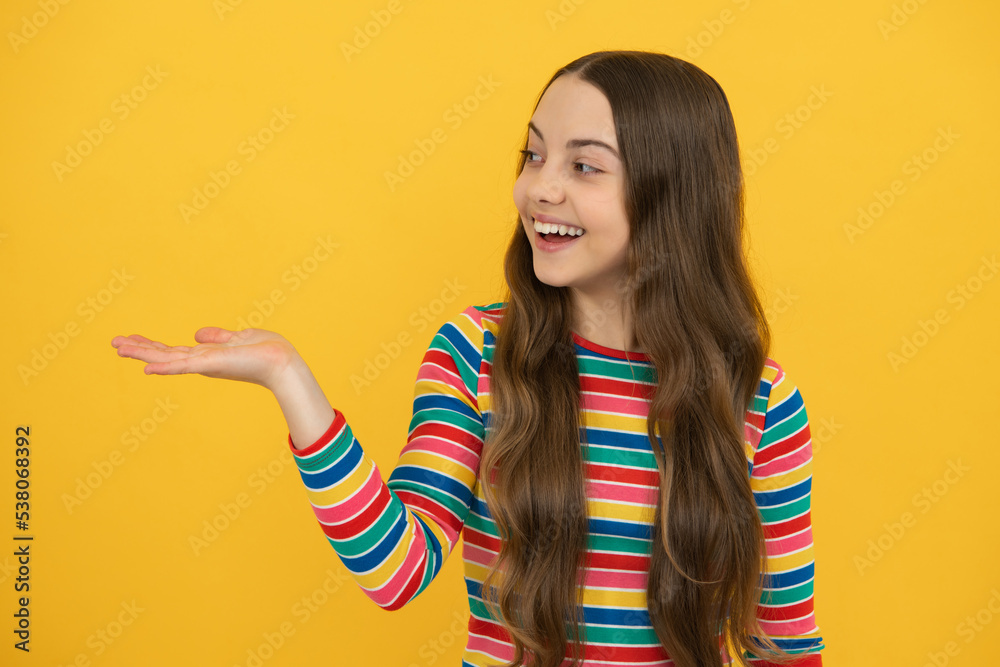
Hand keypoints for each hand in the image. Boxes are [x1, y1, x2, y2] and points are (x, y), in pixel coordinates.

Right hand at [111, 327, 298, 391]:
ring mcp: (205, 364)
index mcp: (207, 355)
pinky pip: (185, 367)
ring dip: (142, 354)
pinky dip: (166, 368)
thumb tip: (197, 333)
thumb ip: (218, 336)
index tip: (130, 339)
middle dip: (139, 349)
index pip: (173, 350)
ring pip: (167, 359)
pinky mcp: (212, 365)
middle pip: (164, 355)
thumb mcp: (237, 338)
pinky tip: (147, 369)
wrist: (282, 361)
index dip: (151, 346)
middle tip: (113, 344)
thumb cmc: (265, 351)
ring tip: (118, 349)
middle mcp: (202, 361)